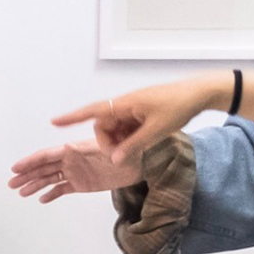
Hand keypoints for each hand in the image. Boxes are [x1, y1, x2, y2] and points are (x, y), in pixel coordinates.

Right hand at [9, 137, 141, 201]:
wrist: (141, 161)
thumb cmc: (126, 150)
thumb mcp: (110, 148)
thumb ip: (88, 149)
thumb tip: (71, 147)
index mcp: (74, 149)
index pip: (47, 155)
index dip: (30, 162)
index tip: (16, 168)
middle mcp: (71, 160)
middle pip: (44, 168)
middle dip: (27, 175)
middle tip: (11, 184)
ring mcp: (76, 172)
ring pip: (50, 179)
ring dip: (35, 185)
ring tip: (21, 193)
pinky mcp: (83, 183)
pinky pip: (63, 189)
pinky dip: (52, 194)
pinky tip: (42, 199)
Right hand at [52, 73, 231, 164]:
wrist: (199, 94)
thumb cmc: (178, 107)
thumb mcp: (156, 130)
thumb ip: (133, 146)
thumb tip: (114, 159)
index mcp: (124, 104)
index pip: (92, 111)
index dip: (72, 118)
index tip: (54, 122)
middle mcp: (125, 105)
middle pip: (104, 126)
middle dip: (109, 142)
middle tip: (123, 156)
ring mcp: (133, 109)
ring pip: (116, 129)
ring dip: (121, 142)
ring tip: (138, 150)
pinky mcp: (141, 113)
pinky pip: (127, 128)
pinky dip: (130, 138)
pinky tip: (143, 144)